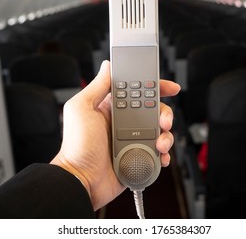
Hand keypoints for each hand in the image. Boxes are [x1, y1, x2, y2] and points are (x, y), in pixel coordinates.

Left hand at [50, 60, 179, 210]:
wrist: (81, 180)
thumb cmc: (77, 146)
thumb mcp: (81, 108)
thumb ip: (96, 86)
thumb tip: (107, 66)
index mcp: (112, 108)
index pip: (138, 92)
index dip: (154, 87)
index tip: (168, 87)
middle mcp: (125, 122)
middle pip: (154, 110)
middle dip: (164, 113)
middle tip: (164, 120)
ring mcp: (133, 140)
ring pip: (159, 131)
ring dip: (166, 135)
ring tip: (159, 143)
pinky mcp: (139, 156)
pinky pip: (158, 151)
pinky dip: (164, 153)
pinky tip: (160, 155)